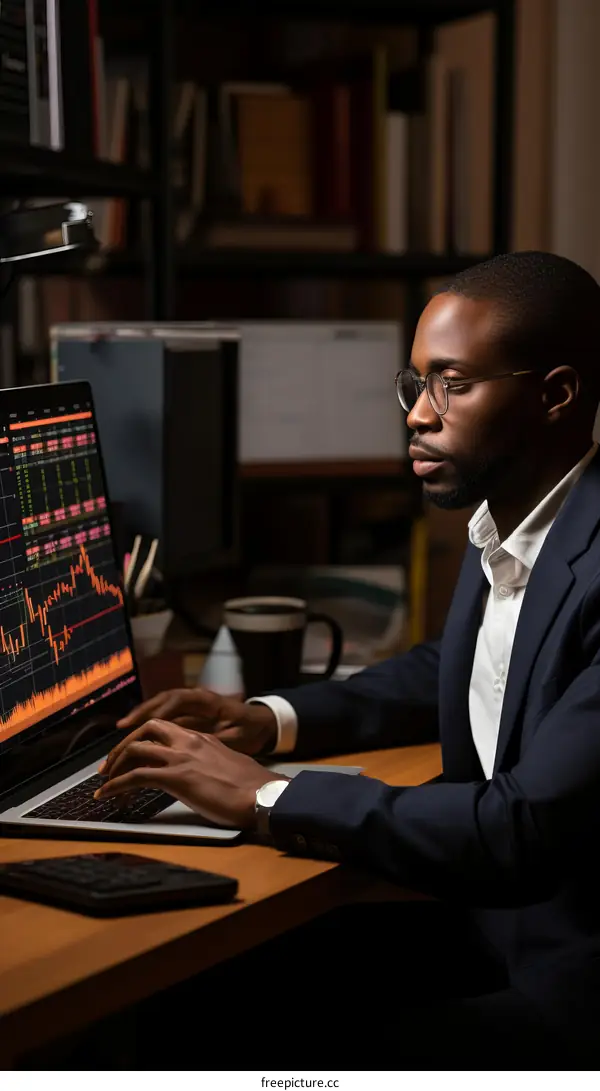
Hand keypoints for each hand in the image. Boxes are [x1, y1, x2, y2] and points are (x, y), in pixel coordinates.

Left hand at [96, 719, 286, 827]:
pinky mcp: (175, 777)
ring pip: (135, 749)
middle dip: (124, 745)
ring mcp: (181, 757)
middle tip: (111, 765)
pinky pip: (135, 777)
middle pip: (145, 730)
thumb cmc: (253, 788)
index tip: (133, 755)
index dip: (144, 741)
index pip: (165, 731)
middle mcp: (189, 741)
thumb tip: (203, 776)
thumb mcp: (229, 767)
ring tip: (104, 782)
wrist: (264, 794)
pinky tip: (106, 796)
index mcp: (203, 738)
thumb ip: (211, 764)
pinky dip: (115, 786)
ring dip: (114, 765)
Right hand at [117, 687, 276, 755]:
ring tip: (122, 731)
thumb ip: (217, 739)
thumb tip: (200, 746)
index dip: (159, 709)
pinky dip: (149, 728)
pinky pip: (164, 720)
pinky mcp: (188, 718)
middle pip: (162, 702)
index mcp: (208, 701)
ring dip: (140, 719)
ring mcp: (190, 707)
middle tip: (122, 727)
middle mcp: (195, 700)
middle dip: (140, 712)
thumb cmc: (251, 729)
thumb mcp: (238, 736)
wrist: (262, 725)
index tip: (143, 720)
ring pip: (160, 709)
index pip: (178, 700)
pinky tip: (137, 741)